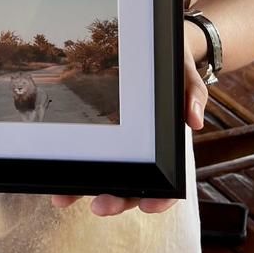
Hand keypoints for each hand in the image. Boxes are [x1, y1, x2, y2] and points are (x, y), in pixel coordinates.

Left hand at [51, 32, 208, 216]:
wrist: (155, 46)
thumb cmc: (173, 67)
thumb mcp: (186, 75)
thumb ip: (193, 94)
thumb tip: (195, 120)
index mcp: (167, 146)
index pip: (168, 181)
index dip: (159, 199)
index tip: (148, 206)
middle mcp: (145, 153)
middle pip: (133, 188)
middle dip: (117, 201)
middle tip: (100, 206)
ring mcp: (124, 146)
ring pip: (108, 178)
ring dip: (87, 191)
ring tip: (65, 198)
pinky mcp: (104, 135)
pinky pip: (91, 156)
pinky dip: (75, 170)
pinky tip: (58, 179)